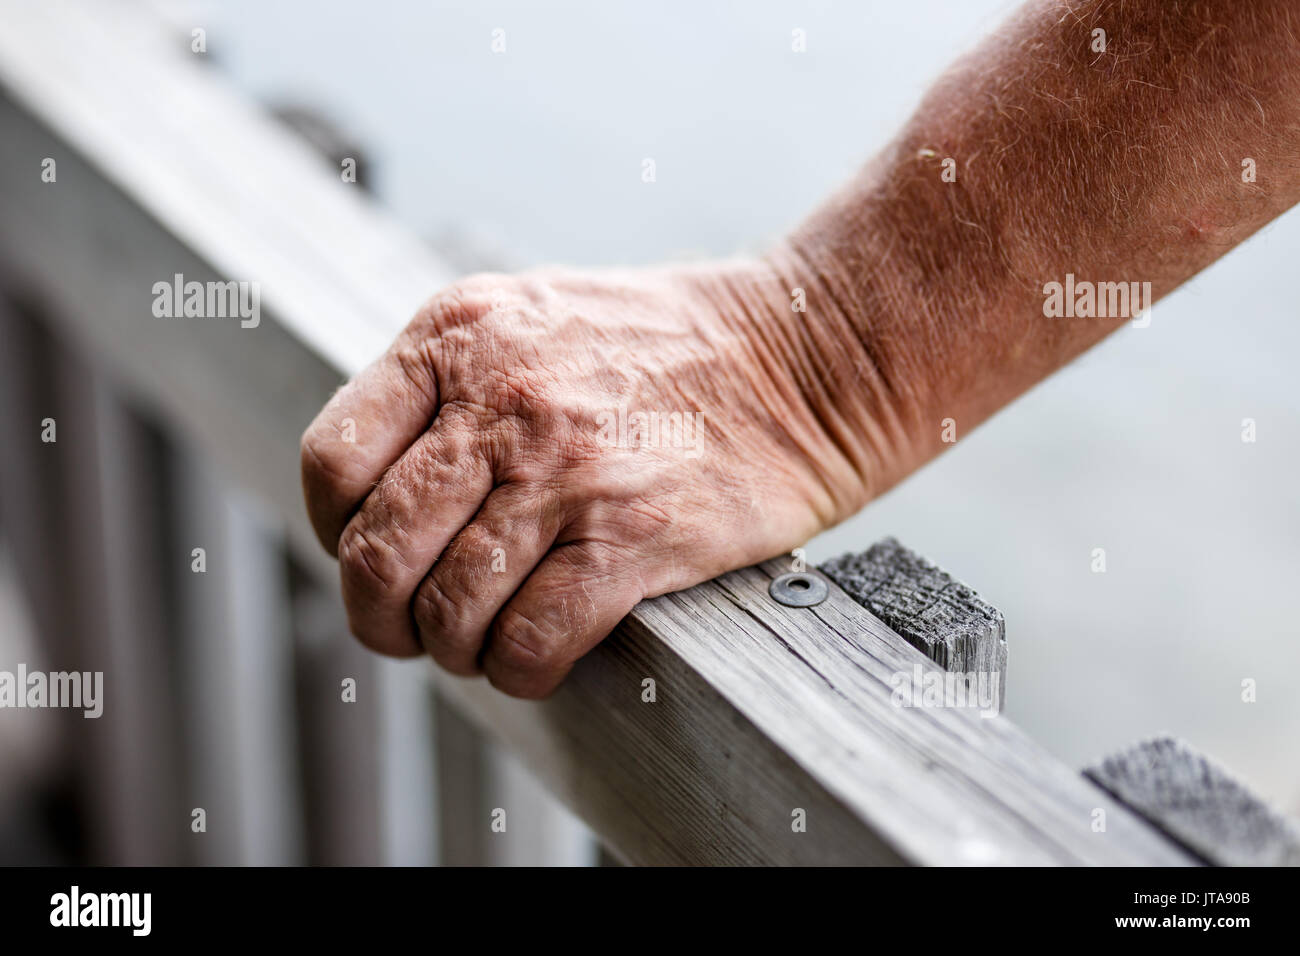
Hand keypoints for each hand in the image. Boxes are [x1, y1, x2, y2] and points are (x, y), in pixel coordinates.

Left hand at [300, 259, 870, 696]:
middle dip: (380, 618)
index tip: (372, 552)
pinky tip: (538, 656)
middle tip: (410, 629)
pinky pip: (530, 641)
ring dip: (454, 650)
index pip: (332, 463)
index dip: (336, 532)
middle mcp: (501, 401)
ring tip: (485, 641)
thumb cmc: (667, 346)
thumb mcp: (531, 319)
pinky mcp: (633, 537)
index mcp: (459, 337)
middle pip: (375, 553)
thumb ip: (448, 385)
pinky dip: (519, 670)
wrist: (803, 353)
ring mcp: (567, 471)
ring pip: (449, 611)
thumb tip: (378, 490)